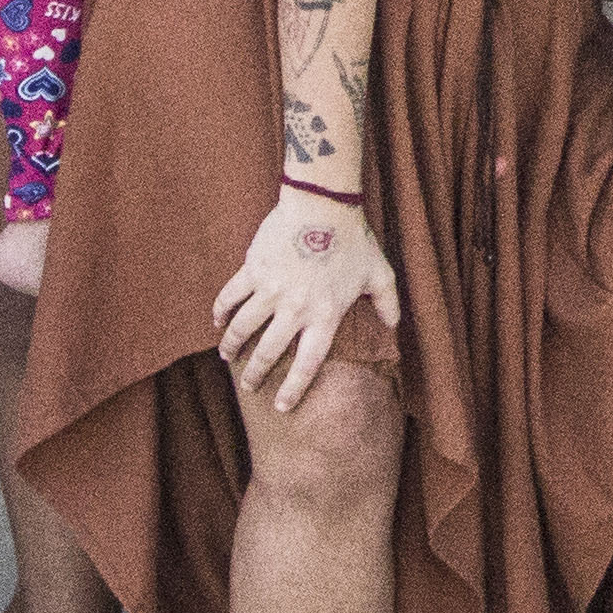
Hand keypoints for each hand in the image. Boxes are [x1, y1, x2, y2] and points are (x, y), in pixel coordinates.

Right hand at [209, 186, 399, 413]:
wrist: (323, 205)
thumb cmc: (354, 239)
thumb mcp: (380, 274)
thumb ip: (388, 303)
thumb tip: (395, 326)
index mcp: (324, 316)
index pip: (306, 365)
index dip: (293, 389)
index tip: (282, 407)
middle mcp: (294, 310)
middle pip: (268, 352)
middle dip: (255, 375)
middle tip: (248, 387)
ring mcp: (270, 290)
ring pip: (243, 328)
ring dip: (232, 347)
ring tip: (227, 357)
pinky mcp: (253, 269)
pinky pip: (230, 296)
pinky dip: (220, 311)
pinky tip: (217, 322)